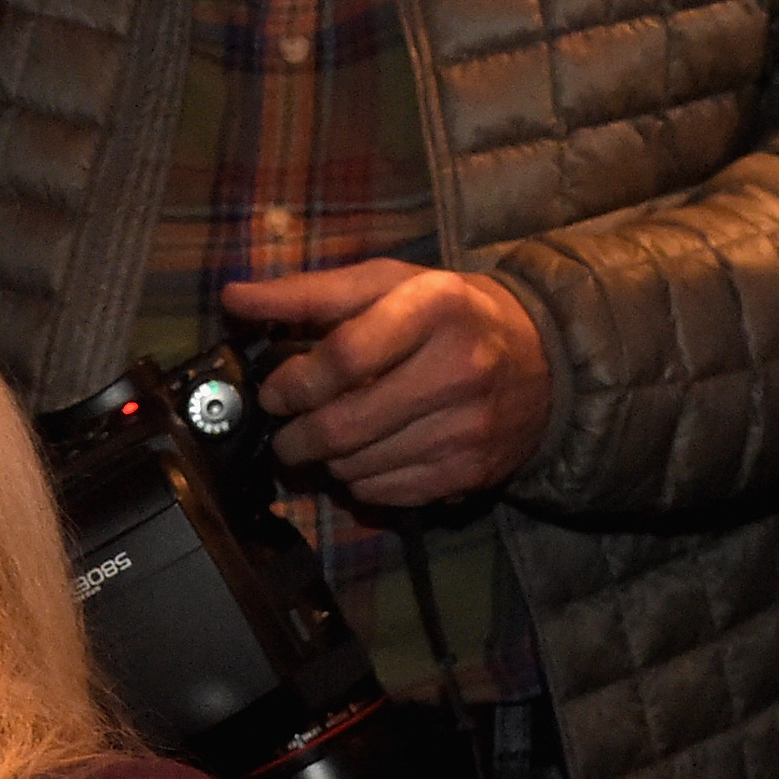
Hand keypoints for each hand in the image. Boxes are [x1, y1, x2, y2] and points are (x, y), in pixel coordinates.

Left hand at [223, 260, 551, 508]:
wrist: (546, 359)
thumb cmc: (448, 314)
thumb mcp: (386, 285)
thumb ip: (308, 293)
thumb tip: (233, 298)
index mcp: (435, 308)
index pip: (343, 357)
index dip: (293, 384)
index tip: (273, 394)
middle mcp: (459, 369)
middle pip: (344, 424)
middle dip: (295, 437)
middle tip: (285, 432)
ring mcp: (468, 427)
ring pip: (356, 466)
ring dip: (325, 460)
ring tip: (328, 439)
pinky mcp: (470, 472)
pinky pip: (384, 493)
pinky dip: (358, 481)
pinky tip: (365, 456)